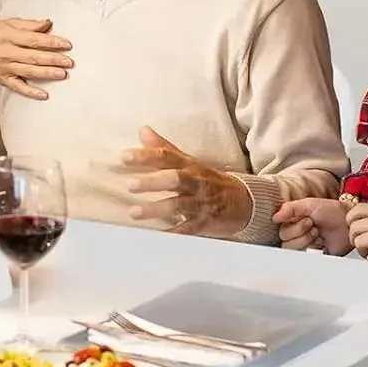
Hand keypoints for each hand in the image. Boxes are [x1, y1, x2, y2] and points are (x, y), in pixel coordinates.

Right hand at [0, 19, 71, 99]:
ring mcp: (5, 68)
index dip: (52, 42)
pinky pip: (18, 87)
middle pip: (34, 57)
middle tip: (69, 62)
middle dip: (53, 59)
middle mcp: (7, 53)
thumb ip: (29, 25)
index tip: (66, 44)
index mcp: (9, 36)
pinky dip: (31, 92)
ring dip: (47, 73)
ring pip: (29, 72)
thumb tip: (48, 23)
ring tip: (62, 74)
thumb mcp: (9, 23)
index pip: (34, 40)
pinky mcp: (3, 79)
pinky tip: (44, 95)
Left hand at [121, 127, 252, 236]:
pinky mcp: (203, 223)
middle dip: (153, 182)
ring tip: (134, 212)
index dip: (146, 156)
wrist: (244, 202)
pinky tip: (155, 237)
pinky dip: (171, 234)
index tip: (124, 156)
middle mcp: (195, 183)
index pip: (167, 157)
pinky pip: (186, 229)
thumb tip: (142, 129)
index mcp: (190, 166)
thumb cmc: (208, 180)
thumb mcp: (189, 162)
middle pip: (175, 179)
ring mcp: (200, 203)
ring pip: (178, 205)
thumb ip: (164, 148)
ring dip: (155, 209)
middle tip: (130, 185)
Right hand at [273, 197, 351, 254]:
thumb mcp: (309, 204)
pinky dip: (316, 252)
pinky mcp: (314, 257)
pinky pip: (306, 259)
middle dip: (303, 234)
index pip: (282, 233)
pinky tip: (323, 245)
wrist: (350, 222)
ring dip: (309, 242)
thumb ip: (290, 208)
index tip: (309, 220)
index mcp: (292, 224)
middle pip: (286, 243)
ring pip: (295, 252)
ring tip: (319, 236)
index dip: (296, 227)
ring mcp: (305, 247)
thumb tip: (274, 217)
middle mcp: (296, 236)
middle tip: (315, 227)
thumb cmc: (332, 211)